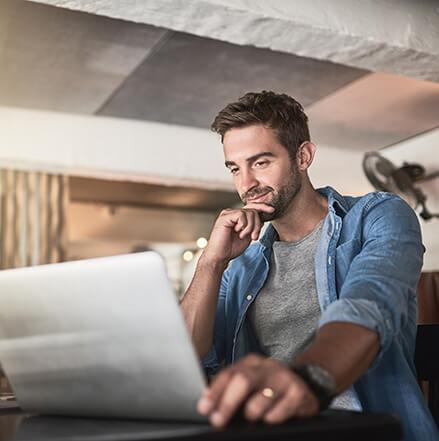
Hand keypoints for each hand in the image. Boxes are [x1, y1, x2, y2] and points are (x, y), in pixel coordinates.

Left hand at [197, 354, 318, 426]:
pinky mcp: (299, 392)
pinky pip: (281, 410)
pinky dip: (272, 418)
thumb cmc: (269, 389)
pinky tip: (271, 418)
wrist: (304, 388)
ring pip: (261, 398)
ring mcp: (283, 378)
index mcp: (250, 363)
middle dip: (227, 403)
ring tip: (252, 417)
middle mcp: (266, 366)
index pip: (228, 374)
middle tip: (218, 421)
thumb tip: (207, 403)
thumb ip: (230, 389)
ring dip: (252, 413)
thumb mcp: (250, 384)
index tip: (204, 408)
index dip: (214, 391)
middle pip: (243, 380)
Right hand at [202, 204, 274, 265]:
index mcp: (237, 217)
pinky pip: (241, 215)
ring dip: (251, 227)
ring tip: (243, 236)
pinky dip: (243, 226)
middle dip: (257, 224)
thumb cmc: (231, 248)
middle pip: (253, 210)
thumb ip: (254, 227)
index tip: (272, 210)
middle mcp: (232, 213)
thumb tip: (262, 219)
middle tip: (254, 237)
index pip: (252, 207)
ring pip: (249, 213)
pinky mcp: (225, 216)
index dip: (263, 207)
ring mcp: (228, 213)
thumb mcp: (248, 236)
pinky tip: (238, 232)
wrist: (220, 256)